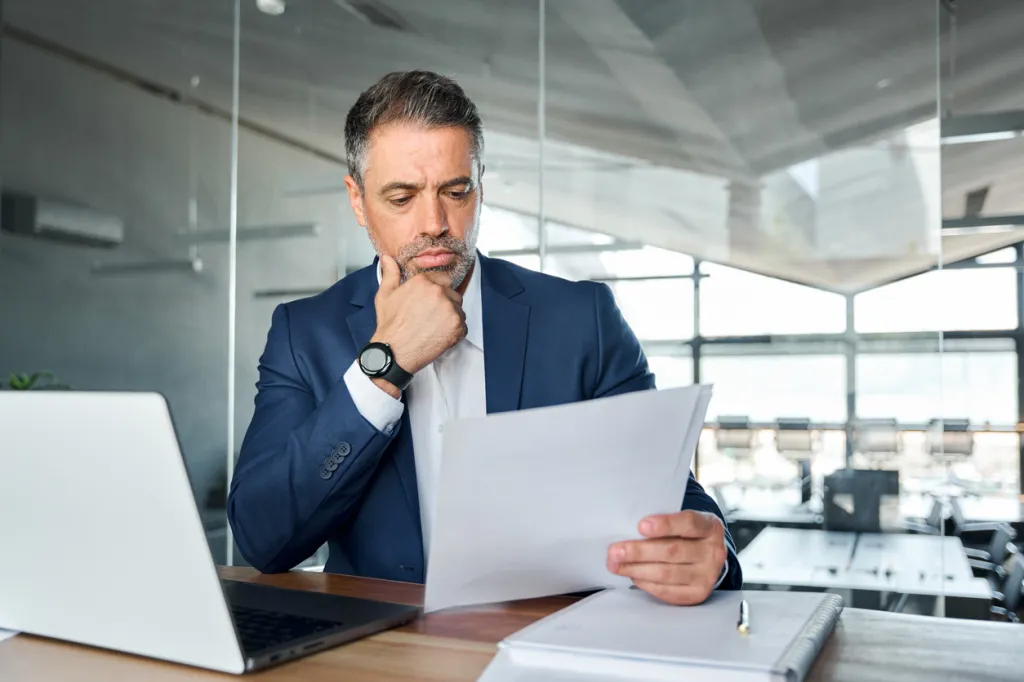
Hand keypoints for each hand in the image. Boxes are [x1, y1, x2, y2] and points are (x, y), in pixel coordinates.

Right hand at [370, 254, 466, 380]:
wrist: (394, 352)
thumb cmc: (390, 325)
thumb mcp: (385, 295)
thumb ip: (390, 274)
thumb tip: (387, 258)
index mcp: (424, 281)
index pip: (443, 278)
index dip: (438, 288)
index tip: (432, 299)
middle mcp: (439, 292)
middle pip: (452, 293)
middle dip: (445, 302)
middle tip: (431, 316)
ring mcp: (450, 309)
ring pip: (458, 309)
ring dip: (451, 316)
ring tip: (434, 326)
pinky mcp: (457, 326)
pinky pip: (462, 326)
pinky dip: (454, 331)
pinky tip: (439, 335)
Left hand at [607, 510, 726, 605]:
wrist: (706, 555)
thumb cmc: (685, 534)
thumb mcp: (682, 522)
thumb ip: (662, 524)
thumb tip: (627, 530)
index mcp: (710, 527)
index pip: (689, 523)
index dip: (665, 524)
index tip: (640, 525)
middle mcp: (713, 552)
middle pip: (673, 551)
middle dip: (639, 551)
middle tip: (614, 551)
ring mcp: (707, 575)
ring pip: (667, 573)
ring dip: (636, 569)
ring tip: (615, 565)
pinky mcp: (697, 594)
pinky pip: (667, 591)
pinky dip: (646, 583)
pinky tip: (633, 575)